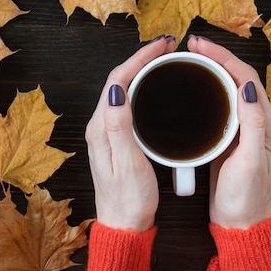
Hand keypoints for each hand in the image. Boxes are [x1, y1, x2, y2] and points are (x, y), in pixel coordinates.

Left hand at [85, 36, 176, 231]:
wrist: (124, 225)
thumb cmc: (128, 200)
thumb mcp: (127, 164)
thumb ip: (120, 127)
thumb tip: (116, 90)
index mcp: (101, 128)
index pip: (117, 80)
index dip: (139, 58)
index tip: (162, 46)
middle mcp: (101, 126)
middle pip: (119, 79)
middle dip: (143, 58)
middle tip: (169, 47)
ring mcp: (109, 131)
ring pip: (124, 89)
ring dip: (143, 69)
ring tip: (166, 59)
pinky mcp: (119, 138)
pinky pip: (130, 102)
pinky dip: (144, 87)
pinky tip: (158, 87)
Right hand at [187, 36, 270, 229]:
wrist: (241, 221)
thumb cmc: (247, 195)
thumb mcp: (251, 160)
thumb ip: (252, 124)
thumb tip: (248, 86)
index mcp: (265, 121)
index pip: (246, 76)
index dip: (223, 56)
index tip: (199, 46)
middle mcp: (255, 120)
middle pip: (236, 76)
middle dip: (214, 57)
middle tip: (189, 46)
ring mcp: (240, 128)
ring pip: (225, 88)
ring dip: (208, 70)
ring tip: (188, 60)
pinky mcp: (226, 137)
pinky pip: (216, 105)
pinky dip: (204, 90)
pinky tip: (189, 89)